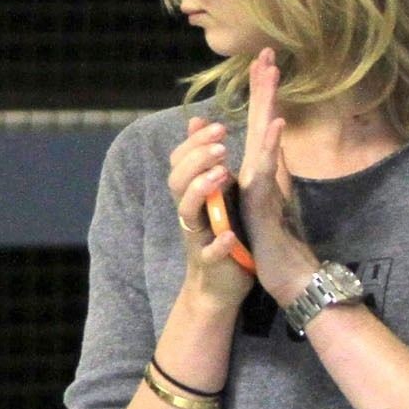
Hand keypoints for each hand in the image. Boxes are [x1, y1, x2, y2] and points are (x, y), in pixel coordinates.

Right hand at [166, 114, 252, 309]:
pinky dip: (218, 243)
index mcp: (192, 195)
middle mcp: (190, 214)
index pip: (179, 162)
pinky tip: (230, 234)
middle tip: (222, 147)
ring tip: (223, 175)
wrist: (219, 286)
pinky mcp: (210, 263)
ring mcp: (197, 238)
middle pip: (177, 182)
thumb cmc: (221, 234)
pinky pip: (208, 253)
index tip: (220, 127)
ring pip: (186, 212)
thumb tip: (196, 121)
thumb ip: (205, 160)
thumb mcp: (216, 193)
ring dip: (200, 191)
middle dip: (197, 160)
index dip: (195, 143)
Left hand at [235, 49, 320, 298]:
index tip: (260, 63)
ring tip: (270, 74)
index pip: (260, 125)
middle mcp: (266, 173)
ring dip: (269, 106)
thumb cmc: (273, 243)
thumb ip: (261, 177)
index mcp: (261, 172)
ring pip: (267, 139)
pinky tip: (276, 124)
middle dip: (265, 89)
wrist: (287, 277)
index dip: (260, 96)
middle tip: (267, 53)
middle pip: (266, 123)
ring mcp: (268, 186)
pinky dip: (271, 146)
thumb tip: (263, 155)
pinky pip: (267, 171)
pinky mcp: (267, 204)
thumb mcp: (257, 206)